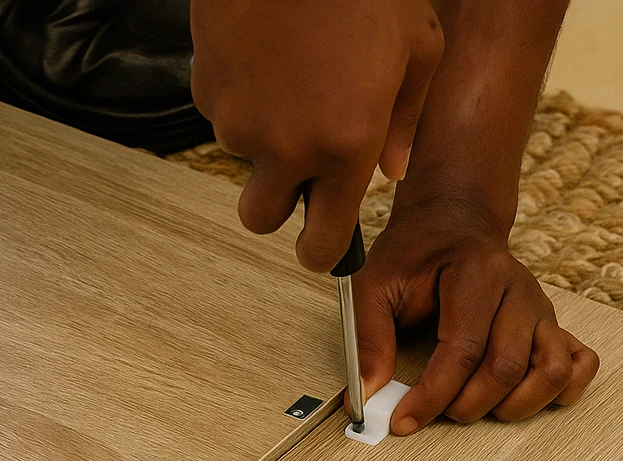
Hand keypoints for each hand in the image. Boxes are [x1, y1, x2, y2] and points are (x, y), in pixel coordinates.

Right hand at [189, 0, 443, 271]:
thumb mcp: (417, 45)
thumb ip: (405, 119)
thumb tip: (392, 171)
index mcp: (344, 149)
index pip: (320, 242)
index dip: (320, 253)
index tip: (321, 247)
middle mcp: (286, 149)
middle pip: (261, 220)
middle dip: (278, 205)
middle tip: (298, 170)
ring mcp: (239, 123)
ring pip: (244, 158)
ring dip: (262, 139)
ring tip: (292, 78)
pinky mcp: (206, 91)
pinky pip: (222, 114)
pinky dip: (241, 99)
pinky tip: (265, 58)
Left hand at [354, 195, 599, 431]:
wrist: (453, 222)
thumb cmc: (416, 254)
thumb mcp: (375, 286)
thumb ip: (369, 340)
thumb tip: (366, 396)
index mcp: (477, 273)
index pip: (462, 350)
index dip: (432, 396)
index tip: (403, 420)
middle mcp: (518, 290)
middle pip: (506, 367)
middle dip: (467, 405)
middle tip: (437, 410)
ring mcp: (542, 309)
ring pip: (552, 371)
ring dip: (516, 405)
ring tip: (479, 406)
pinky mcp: (553, 324)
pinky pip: (580, 363)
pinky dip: (561, 390)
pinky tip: (524, 396)